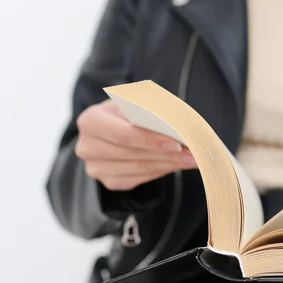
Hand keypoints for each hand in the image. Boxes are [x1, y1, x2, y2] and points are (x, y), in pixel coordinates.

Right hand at [75, 99, 196, 190]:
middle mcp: (88, 147)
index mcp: (91, 121)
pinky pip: (140, 178)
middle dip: (167, 154)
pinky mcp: (109, 181)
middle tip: (194, 154)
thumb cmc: (126, 111)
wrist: (111, 126)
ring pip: (140, 169)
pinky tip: (177, 164)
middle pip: (134, 154)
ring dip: (169, 164)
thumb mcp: (135, 101)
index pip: (125, 135)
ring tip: (193, 159)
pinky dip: (161, 171)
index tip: (177, 143)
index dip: (152, 140)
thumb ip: (153, 111)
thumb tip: (181, 126)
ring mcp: (96, 168)